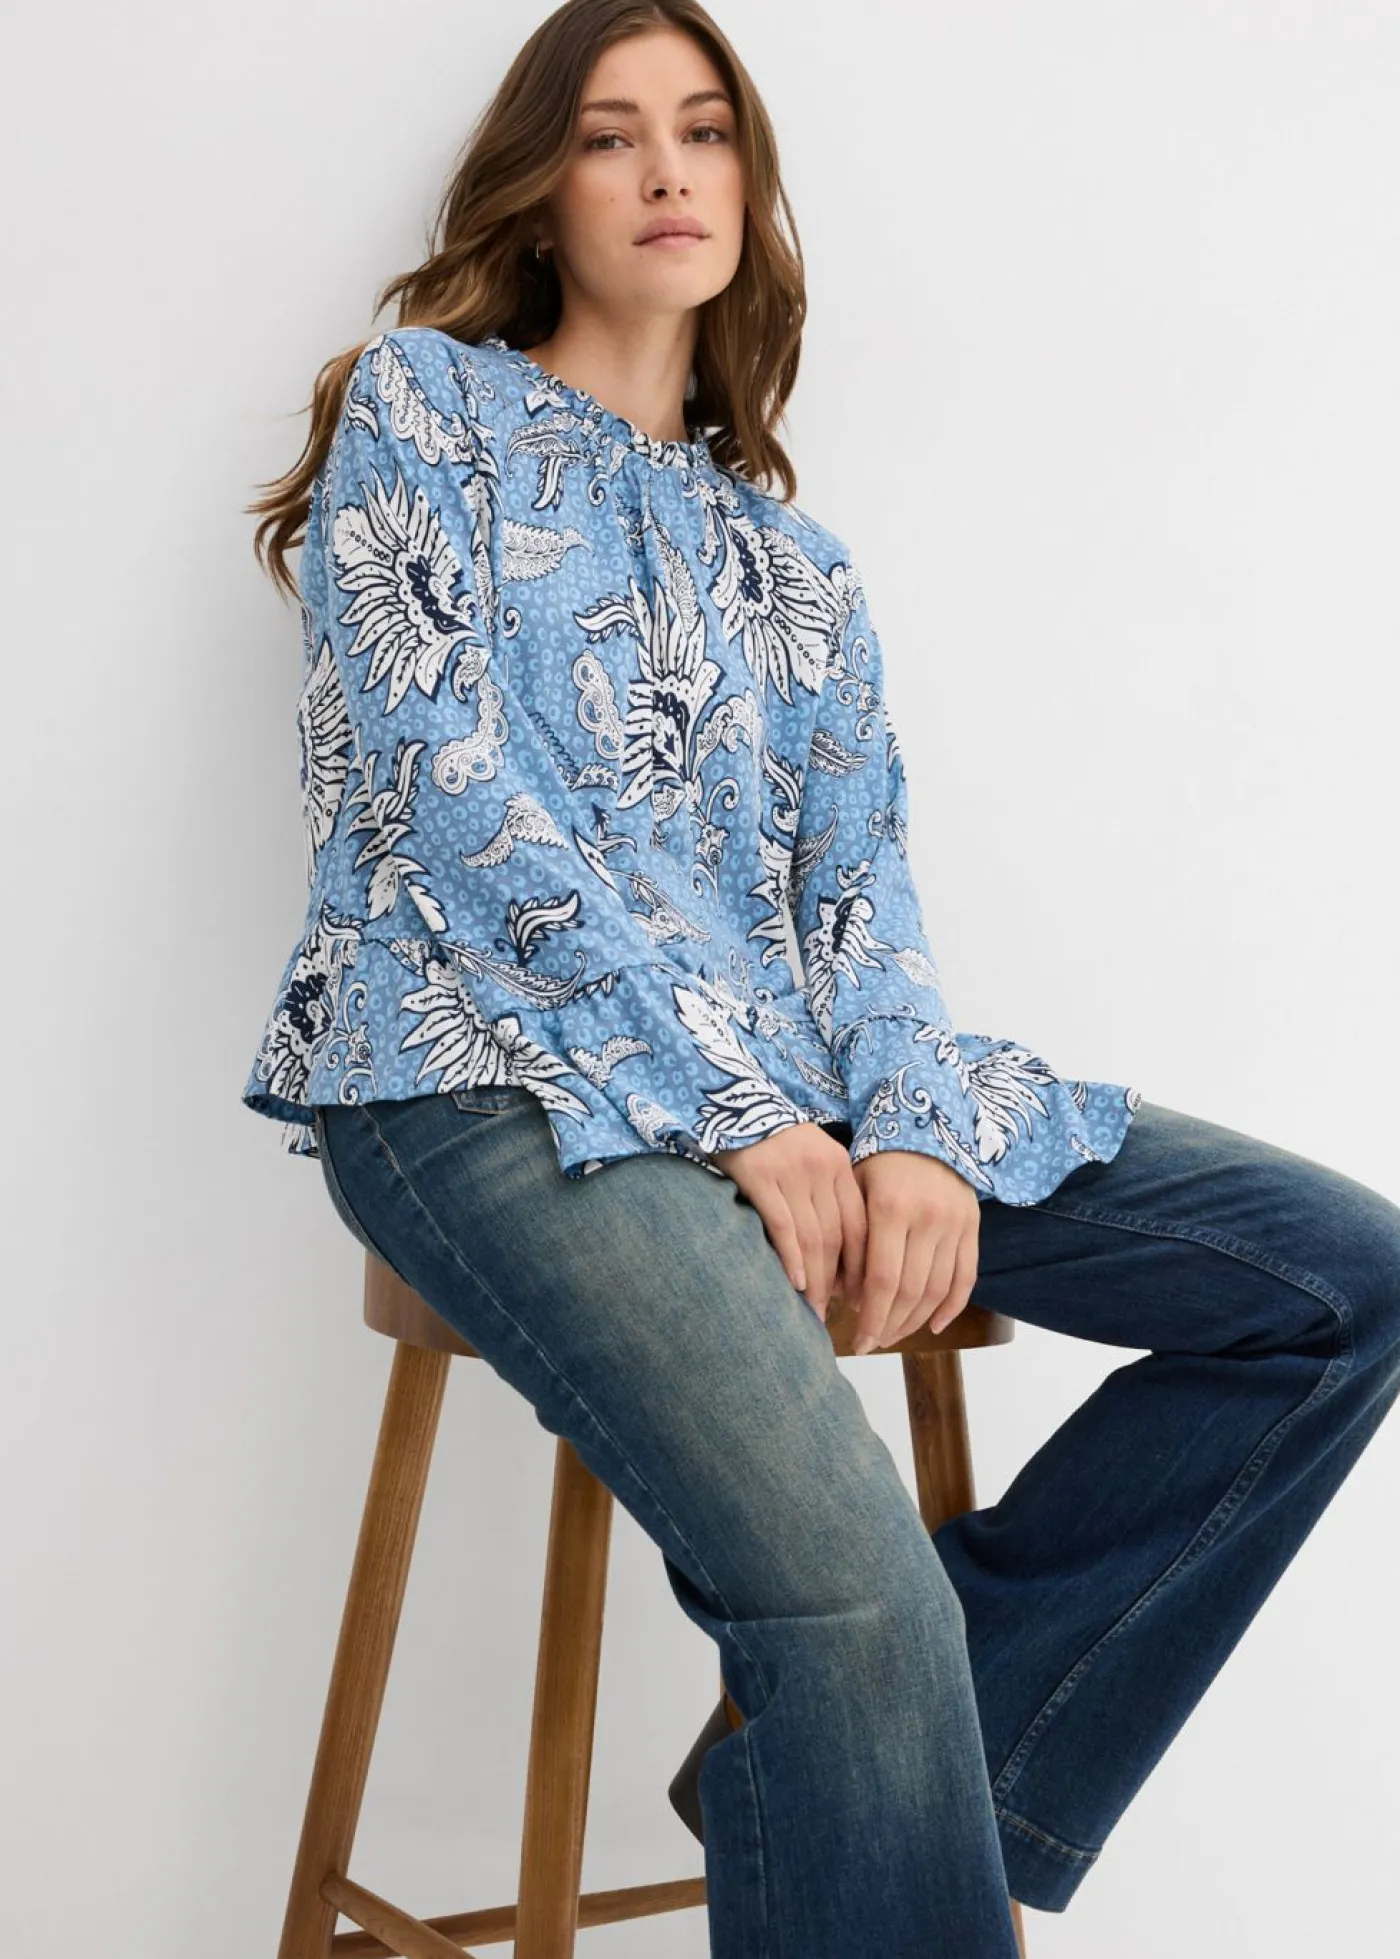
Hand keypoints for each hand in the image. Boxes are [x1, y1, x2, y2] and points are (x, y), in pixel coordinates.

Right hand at [704, 1121, 866, 1323]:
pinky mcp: (759, 1174)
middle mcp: (821, 1167)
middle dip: (838, 1283)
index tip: (860, 1298)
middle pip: (838, 1237)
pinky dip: (792, 1258)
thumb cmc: (770, 1141)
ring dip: (815, 1280)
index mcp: (839, 1165)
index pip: (860, 1225)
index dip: (861, 1266)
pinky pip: (782, 1225)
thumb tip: (836, 1262)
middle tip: (834, 1316)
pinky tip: (795, 1284)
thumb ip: (825, 1199)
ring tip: (813, 1310)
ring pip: (812, 1236)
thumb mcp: (809, 1161)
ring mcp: (790, 1170)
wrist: (730, 1101)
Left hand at [845, 1150, 980, 1353]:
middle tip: (873, 1343)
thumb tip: (840, 1294)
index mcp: (891, 1209)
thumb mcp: (854, 1189)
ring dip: (915, 1321)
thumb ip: (848, 1239)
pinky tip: (933, 1325)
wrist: (926, 1130)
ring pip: (938, 1290)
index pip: (882, 1280)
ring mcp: (955, 1225)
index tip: (858, 1342)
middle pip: (910, 1292)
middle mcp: (927, 1219)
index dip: (871, 1318)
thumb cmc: (878, 1163)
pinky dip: (952, 1307)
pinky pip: (966, 1277)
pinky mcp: (973, 1228)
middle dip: (890, 1325)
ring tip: (894, 1335)